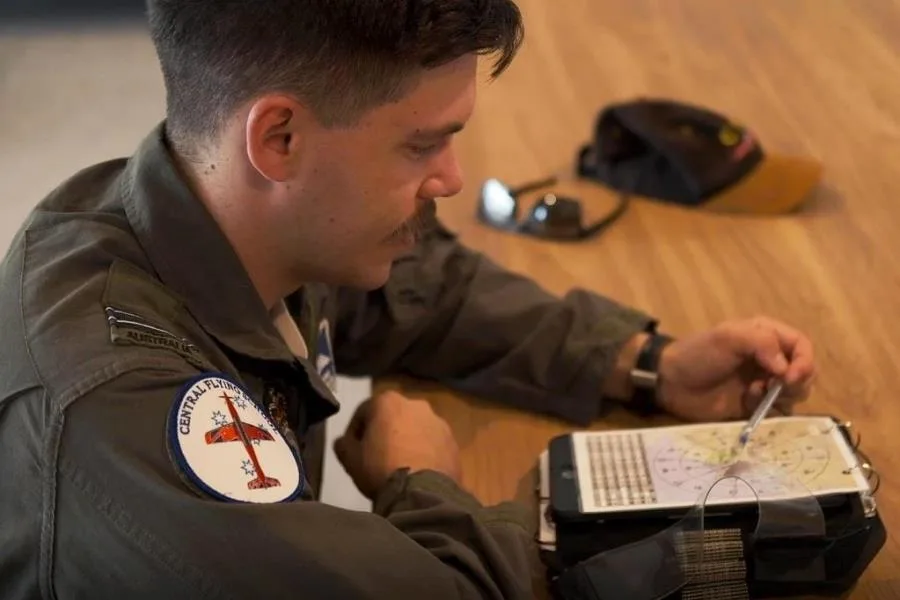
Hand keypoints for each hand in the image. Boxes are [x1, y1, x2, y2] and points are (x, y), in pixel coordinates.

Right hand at [333, 390, 461, 498]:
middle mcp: (415, 404)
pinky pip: (432, 444)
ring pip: (415, 429)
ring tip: (400, 466)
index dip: (355, 433)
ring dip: (406, 442)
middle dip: (384, 434)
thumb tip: (344, 441)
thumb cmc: (381, 468)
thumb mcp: (350, 459)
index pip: (363, 413)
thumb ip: (343, 444)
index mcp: (388, 401)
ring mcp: (438, 421)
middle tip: (376, 458)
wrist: (423, 491)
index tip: (353, 451)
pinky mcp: (453, 441)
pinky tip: (418, 472)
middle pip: (392, 418)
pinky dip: (424, 452)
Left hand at [656, 316, 815, 421]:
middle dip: (796, 381)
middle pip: (805, 372)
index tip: (790, 376)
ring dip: (782, 395)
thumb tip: (786, 369)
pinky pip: (778, 412)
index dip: (804, 361)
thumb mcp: (728, 337)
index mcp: (766, 336)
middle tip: (776, 386)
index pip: (802, 346)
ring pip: (795, 393)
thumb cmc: (699, 354)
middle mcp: (770, 359)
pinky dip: (770, 410)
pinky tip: (748, 403)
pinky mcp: (754, 406)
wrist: (672, 382)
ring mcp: (763, 383)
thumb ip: (762, 343)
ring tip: (755, 392)